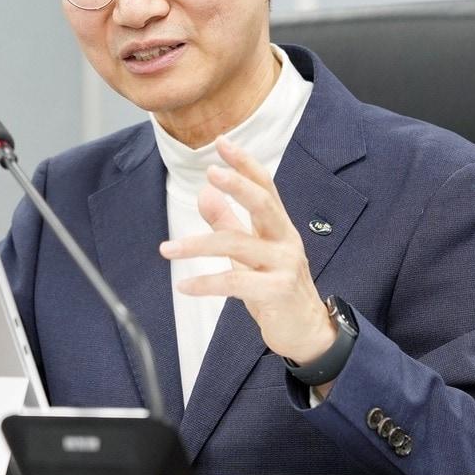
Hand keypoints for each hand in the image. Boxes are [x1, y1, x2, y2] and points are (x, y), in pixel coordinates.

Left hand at [158, 135, 335, 364]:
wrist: (307, 332)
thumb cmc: (277, 289)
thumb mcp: (250, 252)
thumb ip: (228, 223)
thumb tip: (205, 193)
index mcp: (278, 227)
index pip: (265, 187)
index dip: (244, 163)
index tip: (223, 142)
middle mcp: (285, 240)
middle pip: (263, 203)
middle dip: (238, 184)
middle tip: (212, 170)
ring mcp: (283, 265)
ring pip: (238, 245)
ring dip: (198, 244)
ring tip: (167, 249)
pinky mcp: (276, 291)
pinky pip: (235, 282)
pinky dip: (206, 283)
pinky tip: (184, 285)